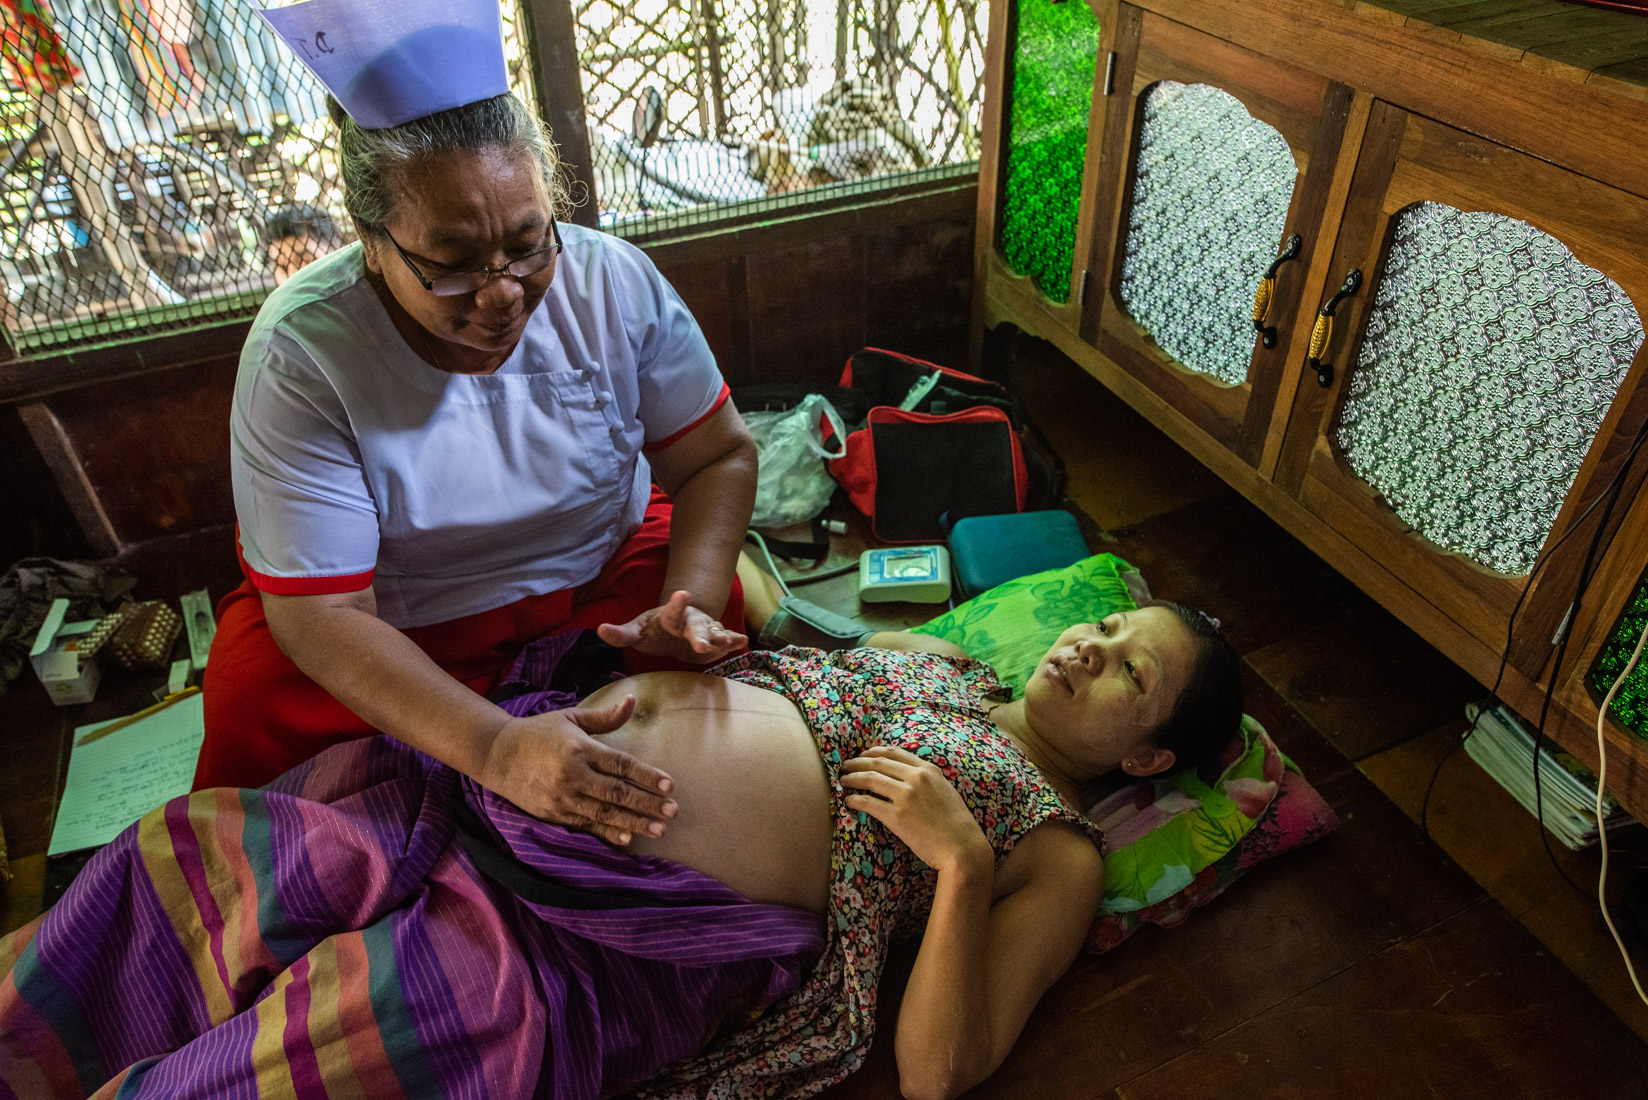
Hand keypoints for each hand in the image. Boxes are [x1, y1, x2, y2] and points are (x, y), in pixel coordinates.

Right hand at [479, 693, 677, 844]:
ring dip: (634, 822)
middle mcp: (572, 775)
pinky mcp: (553, 814)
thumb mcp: (571, 717)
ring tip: (659, 829)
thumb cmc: (539, 732)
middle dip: (647, 803)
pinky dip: (607, 832)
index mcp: (579, 749)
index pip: (621, 765)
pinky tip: (627, 838)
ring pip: (604, 813)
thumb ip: (605, 717)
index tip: (670, 785)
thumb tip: (633, 700)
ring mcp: (562, 798)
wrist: (497, 755)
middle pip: (617, 793)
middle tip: (673, 811)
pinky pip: (585, 826)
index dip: (647, 776)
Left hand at [596, 589, 746, 663]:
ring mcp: (705, 629)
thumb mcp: (636, 632)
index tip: (682, 593)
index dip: (676, 604)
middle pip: (696, 626)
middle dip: (700, 634)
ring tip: (728, 642)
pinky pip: (725, 640)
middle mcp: (690, 620)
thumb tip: (599, 629)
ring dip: (721, 637)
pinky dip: (733, 640)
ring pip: (714, 632)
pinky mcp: (715, 642)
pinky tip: (742, 641)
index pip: (671, 611)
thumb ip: (621, 634)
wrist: (674, 631)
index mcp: (670, 617)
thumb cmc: (654, 631)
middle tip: (701, 643)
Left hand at [841, 746, 992, 873]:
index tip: (863, 755)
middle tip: (846, 766)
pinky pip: (868, 802)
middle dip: (857, 762)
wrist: (963, 847)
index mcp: (928, 769)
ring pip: (869, 779)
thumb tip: (908, 778)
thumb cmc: (957, 824)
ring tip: (843, 781)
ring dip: (852, 778)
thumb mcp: (945, 790)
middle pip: (877, 763)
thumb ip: (928, 780)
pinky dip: (855, 799)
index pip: (894, 753)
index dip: (873, 752)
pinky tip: (849, 801)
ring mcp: (905, 795)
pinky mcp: (896, 816)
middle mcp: (915, 777)